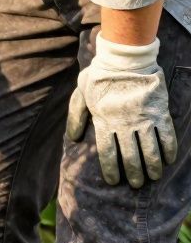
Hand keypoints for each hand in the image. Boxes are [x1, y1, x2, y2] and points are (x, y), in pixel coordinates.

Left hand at [67, 33, 176, 187]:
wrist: (125, 59)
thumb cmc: (99, 77)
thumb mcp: (80, 95)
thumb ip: (76, 117)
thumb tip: (72, 138)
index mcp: (104, 121)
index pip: (107, 152)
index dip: (111, 169)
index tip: (114, 181)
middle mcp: (124, 124)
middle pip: (129, 155)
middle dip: (133, 172)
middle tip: (136, 184)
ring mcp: (143, 118)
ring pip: (149, 149)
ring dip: (152, 166)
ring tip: (153, 177)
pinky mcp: (159, 111)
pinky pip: (166, 134)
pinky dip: (169, 148)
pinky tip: (169, 160)